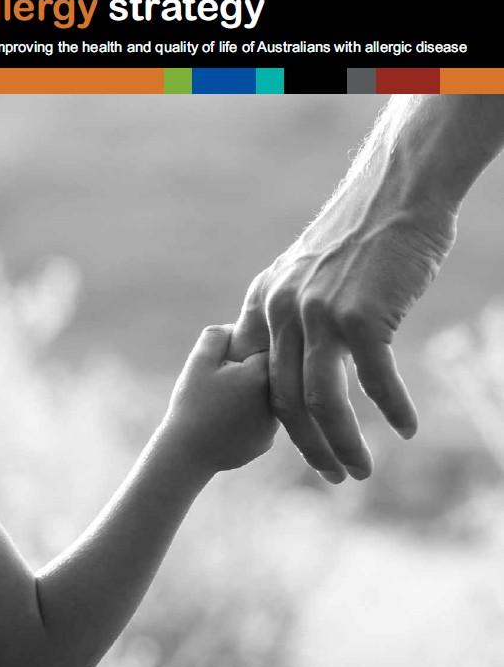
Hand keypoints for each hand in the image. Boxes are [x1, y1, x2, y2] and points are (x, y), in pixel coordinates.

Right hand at [163, 324, 277, 473]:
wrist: (185, 452)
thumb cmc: (191, 403)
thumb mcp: (198, 362)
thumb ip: (218, 335)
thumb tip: (236, 327)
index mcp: (261, 375)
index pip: (271, 347)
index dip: (250, 348)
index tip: (233, 356)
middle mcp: (276, 400)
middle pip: (274, 374)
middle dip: (254, 371)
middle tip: (225, 379)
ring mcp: (272, 425)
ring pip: (269, 398)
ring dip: (253, 395)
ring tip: (224, 401)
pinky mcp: (264, 443)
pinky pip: (262, 421)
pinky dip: (248, 418)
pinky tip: (226, 421)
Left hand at [229, 203, 455, 482]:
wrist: (399, 191)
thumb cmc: (361, 235)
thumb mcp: (307, 272)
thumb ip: (293, 313)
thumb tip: (296, 358)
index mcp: (264, 302)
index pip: (261, 378)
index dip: (279, 420)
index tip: (302, 444)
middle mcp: (282, 311)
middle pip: (284, 402)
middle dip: (308, 447)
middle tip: (332, 475)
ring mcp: (318, 314)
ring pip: (321, 403)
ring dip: (342, 445)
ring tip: (360, 470)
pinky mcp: (360, 317)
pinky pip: (374, 381)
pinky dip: (392, 409)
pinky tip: (406, 428)